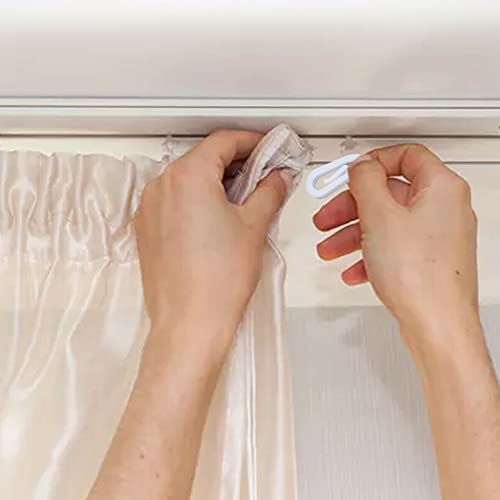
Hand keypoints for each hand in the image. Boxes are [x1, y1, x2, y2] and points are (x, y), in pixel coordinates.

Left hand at [134, 130, 291, 358]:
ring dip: (217, 182)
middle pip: (204, 158)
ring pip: (188, 180)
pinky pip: (175, 201)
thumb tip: (277, 178)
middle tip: (263, 176)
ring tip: (244, 201)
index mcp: (187, 175)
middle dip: (236, 163)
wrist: (189, 324)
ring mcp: (150, 208)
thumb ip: (269, 191)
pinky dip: (198, 200)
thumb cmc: (218, 280)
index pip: (224, 141)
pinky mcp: (147, 229)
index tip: (269, 149)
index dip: (253, 141)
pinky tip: (218, 219)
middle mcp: (162, 186)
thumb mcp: (254, 226)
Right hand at [313, 144, 478, 352]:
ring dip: (353, 233)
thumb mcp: (380, 216)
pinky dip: (368, 255)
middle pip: (389, 193)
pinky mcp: (426, 261)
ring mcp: (435, 238)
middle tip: (328, 216)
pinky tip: (352, 269)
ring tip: (330, 248)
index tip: (350, 173)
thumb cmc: (420, 277)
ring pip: (386, 223)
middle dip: (351, 206)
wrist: (437, 326)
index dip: (373, 161)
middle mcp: (443, 210)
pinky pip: (391, 248)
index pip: (406, 156)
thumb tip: (361, 167)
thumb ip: (365, 182)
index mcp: (440, 188)